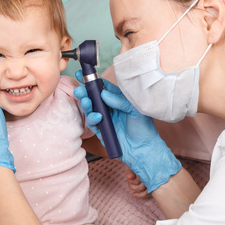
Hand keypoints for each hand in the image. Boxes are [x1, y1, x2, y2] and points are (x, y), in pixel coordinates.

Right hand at [74, 70, 180, 192]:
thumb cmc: (144, 128)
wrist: (144, 150)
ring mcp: (104, 120)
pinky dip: (93, 119)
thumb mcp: (136, 110)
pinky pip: (92, 123)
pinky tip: (98, 117)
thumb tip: (103, 93)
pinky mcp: (101, 131)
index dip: (93, 81)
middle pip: (93, 98)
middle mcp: (109, 108)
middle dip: (84, 93)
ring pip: (90, 109)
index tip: (83, 74)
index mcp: (117, 100)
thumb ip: (120, 101)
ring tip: (87, 102)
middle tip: (80, 90)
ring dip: (86, 105)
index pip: (103, 87)